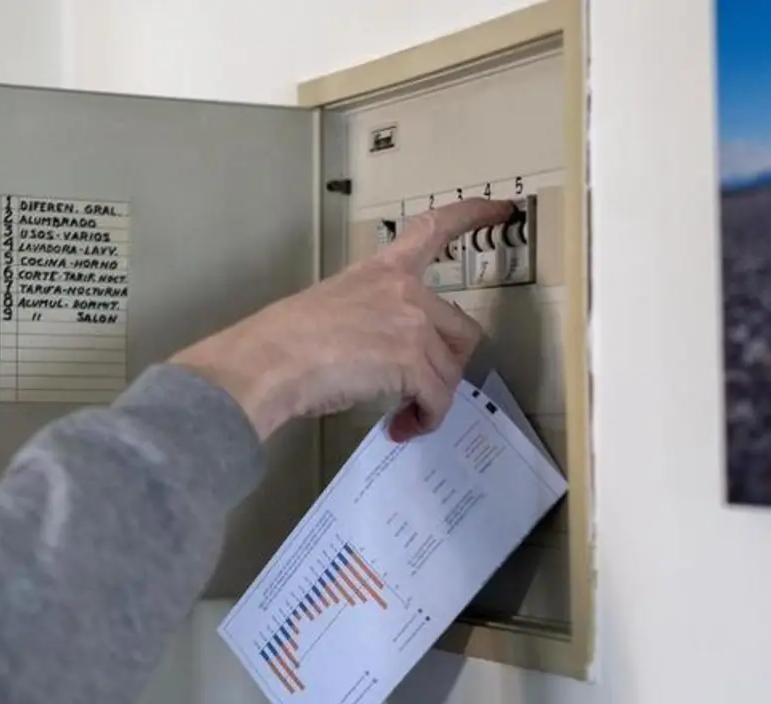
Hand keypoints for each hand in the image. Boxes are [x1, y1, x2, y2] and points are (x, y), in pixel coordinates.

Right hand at [170, 198, 515, 441]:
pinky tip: (403, 428)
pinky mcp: (412, 361)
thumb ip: (371, 318)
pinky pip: (437, 398)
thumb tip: (382, 358)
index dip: (471, 215)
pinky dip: (426, 419)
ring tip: (404, 418)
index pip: (434, 230)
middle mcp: (406, 291)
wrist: (269, 361)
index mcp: (382, 270)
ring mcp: (412, 324)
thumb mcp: (334, 307)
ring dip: (431, 400)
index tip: (502, 207)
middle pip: (461, 329)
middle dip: (448, 365)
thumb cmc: (284, 340)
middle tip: (421, 390)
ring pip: (449, 371)